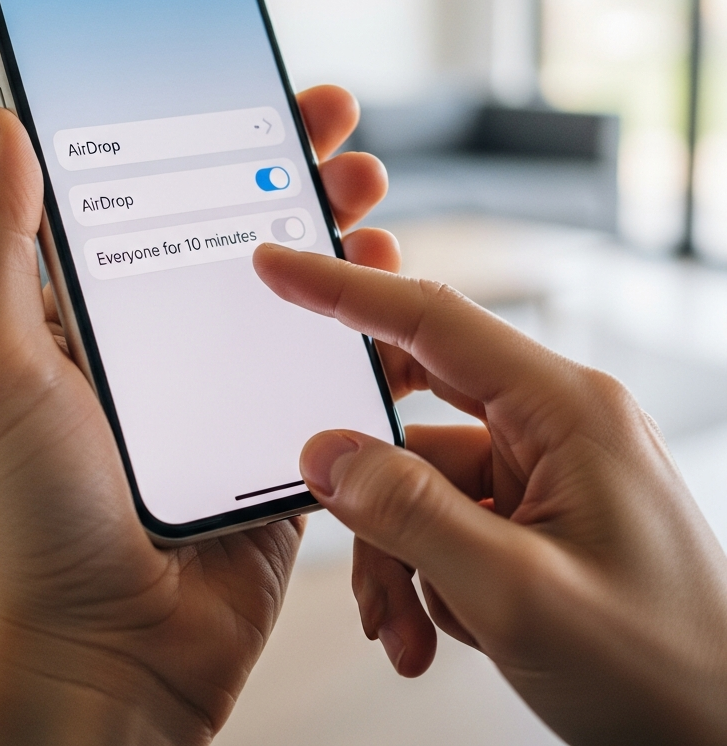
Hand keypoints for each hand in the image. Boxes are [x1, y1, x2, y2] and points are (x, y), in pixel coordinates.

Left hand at [0, 86, 390, 744]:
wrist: (106, 657)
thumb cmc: (35, 523)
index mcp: (95, 314)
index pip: (157, 196)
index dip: (206, 136)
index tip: (250, 88)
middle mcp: (164, 342)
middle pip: (238, 232)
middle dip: (290, 170)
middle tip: (332, 126)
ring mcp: (225, 389)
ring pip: (295, 292)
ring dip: (337, 236)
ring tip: (368, 199)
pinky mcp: (277, 438)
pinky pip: (331, 369)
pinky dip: (366, 329)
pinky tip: (389, 298)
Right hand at [252, 244, 726, 744]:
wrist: (723, 740)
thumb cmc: (666, 669)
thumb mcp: (518, 595)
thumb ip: (409, 515)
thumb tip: (327, 455)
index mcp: (566, 409)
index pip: (432, 320)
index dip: (344, 288)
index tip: (281, 266)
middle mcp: (554, 424)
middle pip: (416, 403)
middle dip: (368, 474)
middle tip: (327, 503)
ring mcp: (543, 470)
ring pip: (419, 478)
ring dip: (392, 550)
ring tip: (402, 623)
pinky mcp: (532, 513)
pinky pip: (444, 516)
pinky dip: (419, 568)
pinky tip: (432, 626)